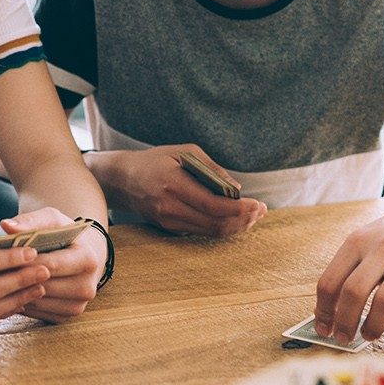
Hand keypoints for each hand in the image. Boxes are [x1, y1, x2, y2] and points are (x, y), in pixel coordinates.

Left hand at [0, 207, 103, 322]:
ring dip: (15, 292)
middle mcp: (87, 287)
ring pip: (37, 302)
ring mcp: (77, 305)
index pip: (50, 264)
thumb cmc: (64, 235)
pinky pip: (36, 313)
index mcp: (88, 260)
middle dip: (16, 276)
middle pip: (43, 285)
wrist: (81, 255)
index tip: (0, 255)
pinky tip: (8, 291)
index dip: (24, 261)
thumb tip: (6, 225)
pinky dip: (21, 302)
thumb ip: (30, 221)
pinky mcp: (66, 317)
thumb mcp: (51, 220)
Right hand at [91, 145, 264, 236]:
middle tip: (260, 212)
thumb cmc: (156, 160)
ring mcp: (168, 221)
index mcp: (173, 184)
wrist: (122, 179)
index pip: (214, 205)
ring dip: (235, 227)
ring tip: (251, 216)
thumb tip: (237, 189)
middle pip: (215, 224)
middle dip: (243, 220)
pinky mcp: (168, 228)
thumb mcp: (184, 152)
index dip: (240, 209)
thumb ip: (212, 169)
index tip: (259, 205)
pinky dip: (220, 227)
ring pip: (210, 232)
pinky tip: (232, 219)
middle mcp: (170, 207)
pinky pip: (200, 232)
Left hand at [313, 199, 383, 345]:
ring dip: (372, 327)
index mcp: (359, 241)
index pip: (330, 281)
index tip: (322, 328)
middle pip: (353, 292)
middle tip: (343, 338)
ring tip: (368, 336)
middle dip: (344, 323)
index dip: (323, 310)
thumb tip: (331, 311)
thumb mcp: (369, 238)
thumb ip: (351, 267)